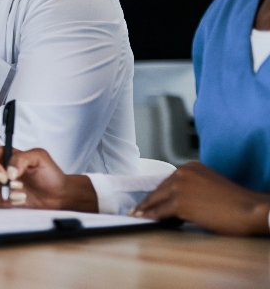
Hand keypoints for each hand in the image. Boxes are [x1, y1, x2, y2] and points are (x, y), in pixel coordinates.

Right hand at [0, 147, 96, 211]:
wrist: (58, 195)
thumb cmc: (49, 174)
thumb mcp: (39, 157)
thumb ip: (21, 158)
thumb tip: (9, 171)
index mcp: (2, 156)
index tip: (4, 177)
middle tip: (17, 186)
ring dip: (1, 195)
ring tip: (21, 195)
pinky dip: (3, 204)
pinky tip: (18, 201)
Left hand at [133, 162, 269, 234]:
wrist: (249, 210)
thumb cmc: (235, 203)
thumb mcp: (209, 187)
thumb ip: (192, 189)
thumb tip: (175, 202)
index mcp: (191, 167)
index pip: (168, 181)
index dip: (158, 192)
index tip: (148, 198)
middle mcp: (183, 172)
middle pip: (159, 189)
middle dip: (148, 200)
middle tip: (137, 208)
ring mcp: (180, 187)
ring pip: (156, 200)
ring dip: (145, 209)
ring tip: (137, 214)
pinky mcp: (180, 203)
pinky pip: (160, 212)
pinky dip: (151, 216)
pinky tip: (144, 220)